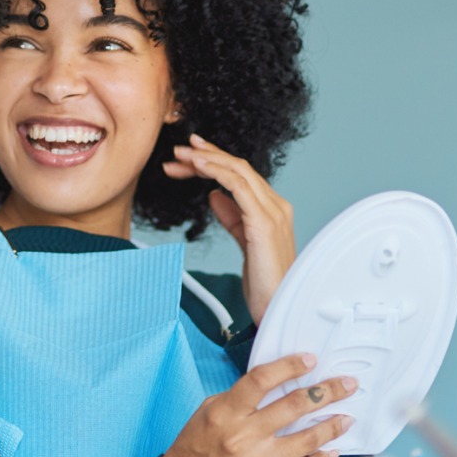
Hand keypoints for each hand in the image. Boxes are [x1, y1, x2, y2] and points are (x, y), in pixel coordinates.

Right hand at [161, 352, 356, 456]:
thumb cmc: (194, 450)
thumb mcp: (208, 412)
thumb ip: (239, 398)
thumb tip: (275, 383)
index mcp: (225, 412)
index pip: (261, 380)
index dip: (289, 366)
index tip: (311, 360)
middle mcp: (242, 436)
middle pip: (293, 406)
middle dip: (326, 392)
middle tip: (347, 384)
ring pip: (306, 440)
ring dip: (331, 426)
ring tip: (346, 417)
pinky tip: (331, 450)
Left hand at [163, 133, 294, 324]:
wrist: (277, 308)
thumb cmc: (265, 284)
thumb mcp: (244, 244)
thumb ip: (232, 217)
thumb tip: (214, 195)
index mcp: (273, 209)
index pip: (242, 175)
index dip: (215, 161)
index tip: (190, 154)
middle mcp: (276, 206)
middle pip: (239, 167)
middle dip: (207, 155)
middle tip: (179, 149)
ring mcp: (273, 212)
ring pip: (238, 171)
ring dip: (207, 159)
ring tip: (182, 155)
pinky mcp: (264, 223)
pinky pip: (238, 187)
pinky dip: (217, 172)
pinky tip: (199, 167)